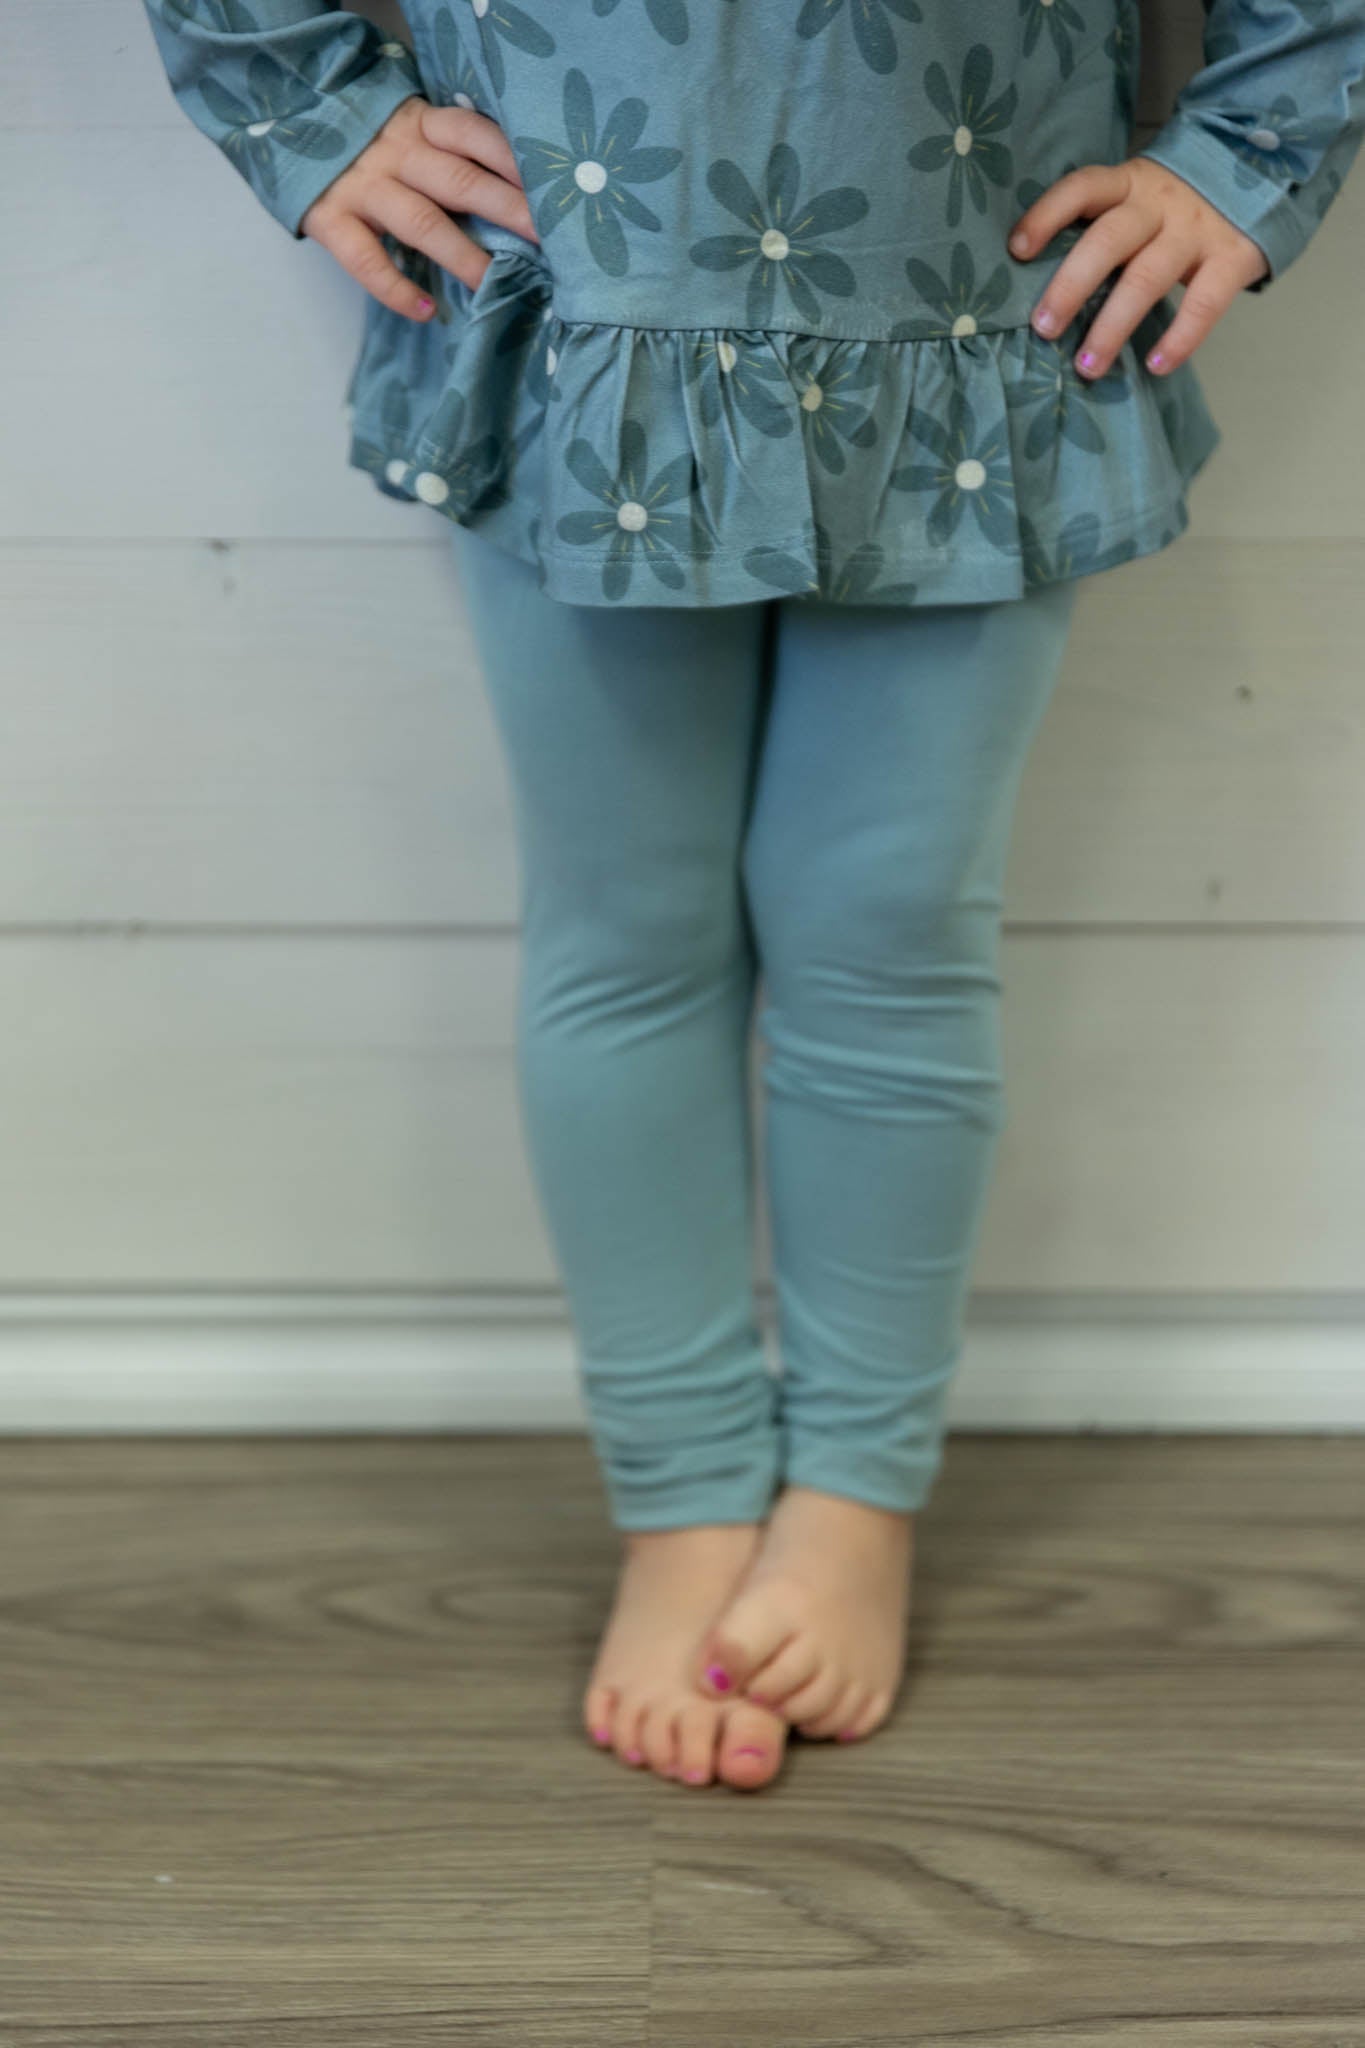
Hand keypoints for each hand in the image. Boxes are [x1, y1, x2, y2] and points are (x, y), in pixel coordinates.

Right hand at [299, 96, 538, 322]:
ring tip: (495, 284)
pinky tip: (426, 312)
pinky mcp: (330, 218)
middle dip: (509, 211)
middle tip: (549, 240)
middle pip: (461, 181)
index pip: (474, 134)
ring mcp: (362, 185)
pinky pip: (366, 260)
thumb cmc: (367, 139)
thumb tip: (517, 197)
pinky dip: (396, 289)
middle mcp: (394, 150)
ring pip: (422, 222)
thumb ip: (448, 151)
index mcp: (420, 123)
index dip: (515, 161)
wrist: (286, 120)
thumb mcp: (408, 128)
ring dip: (463, 256)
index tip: (555, 190)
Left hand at [1007, 157, 1269, 378]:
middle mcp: (1159, 203)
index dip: (1047, 214)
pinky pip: (1204, 303)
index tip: (1017, 250)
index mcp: (1128, 184)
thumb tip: (1046, 294)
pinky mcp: (1233, 256)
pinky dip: (1180, 337)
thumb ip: (1101, 229)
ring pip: (1147, 277)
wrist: (1260, 173)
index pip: (1082, 188)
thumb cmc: (1175, 207)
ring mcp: (1196, 229)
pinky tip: (1156, 365)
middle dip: (1071, 286)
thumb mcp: (1138, 199)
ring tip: (1088, 366)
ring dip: (1113, 325)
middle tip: (1043, 328)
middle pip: (1108, 240)